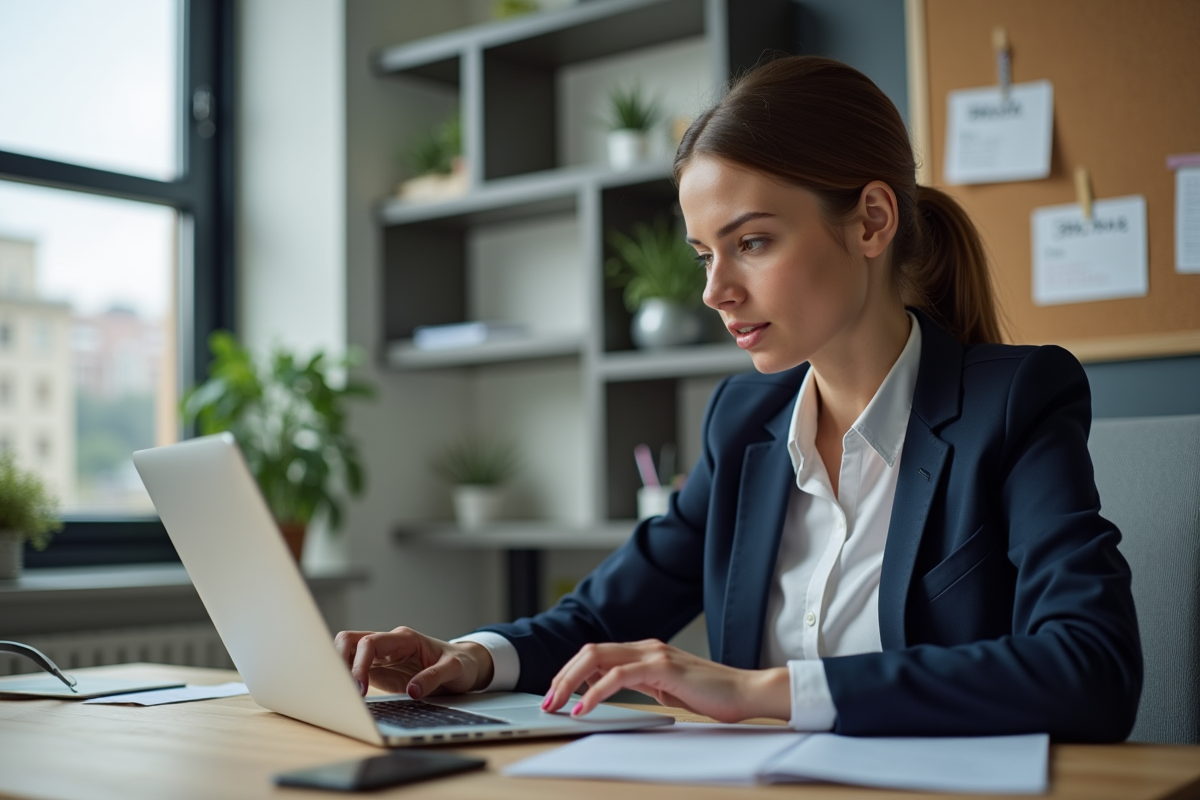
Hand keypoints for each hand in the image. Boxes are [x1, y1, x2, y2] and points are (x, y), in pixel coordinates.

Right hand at [333, 627, 494, 698]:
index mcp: (404, 638)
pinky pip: (355, 670)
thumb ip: (434, 677)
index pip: (370, 643)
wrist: (465, 666)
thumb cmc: (460, 663)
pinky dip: (347, 680)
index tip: (359, 689)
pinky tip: (349, 697)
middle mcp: (389, 644)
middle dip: (339, 661)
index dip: (359, 664)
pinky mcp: (379, 671)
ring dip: (340, 670)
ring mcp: (381, 657)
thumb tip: (413, 690)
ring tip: (342, 695)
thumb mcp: (455, 669)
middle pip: (350, 640)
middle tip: (343, 690)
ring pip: (348, 653)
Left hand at [541, 639, 790, 722]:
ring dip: (569, 683)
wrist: (746, 693)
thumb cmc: (712, 696)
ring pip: (597, 658)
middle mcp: (646, 647)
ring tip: (556, 705)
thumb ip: (641, 685)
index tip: (556, 694)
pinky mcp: (663, 667)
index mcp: (645, 652)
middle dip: (562, 676)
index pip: (597, 654)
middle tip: (547, 701)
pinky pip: (618, 675)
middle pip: (589, 651)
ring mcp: (654, 654)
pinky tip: (584, 708)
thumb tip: (610, 691)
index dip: (570, 672)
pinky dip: (596, 692)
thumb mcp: (667, 690)